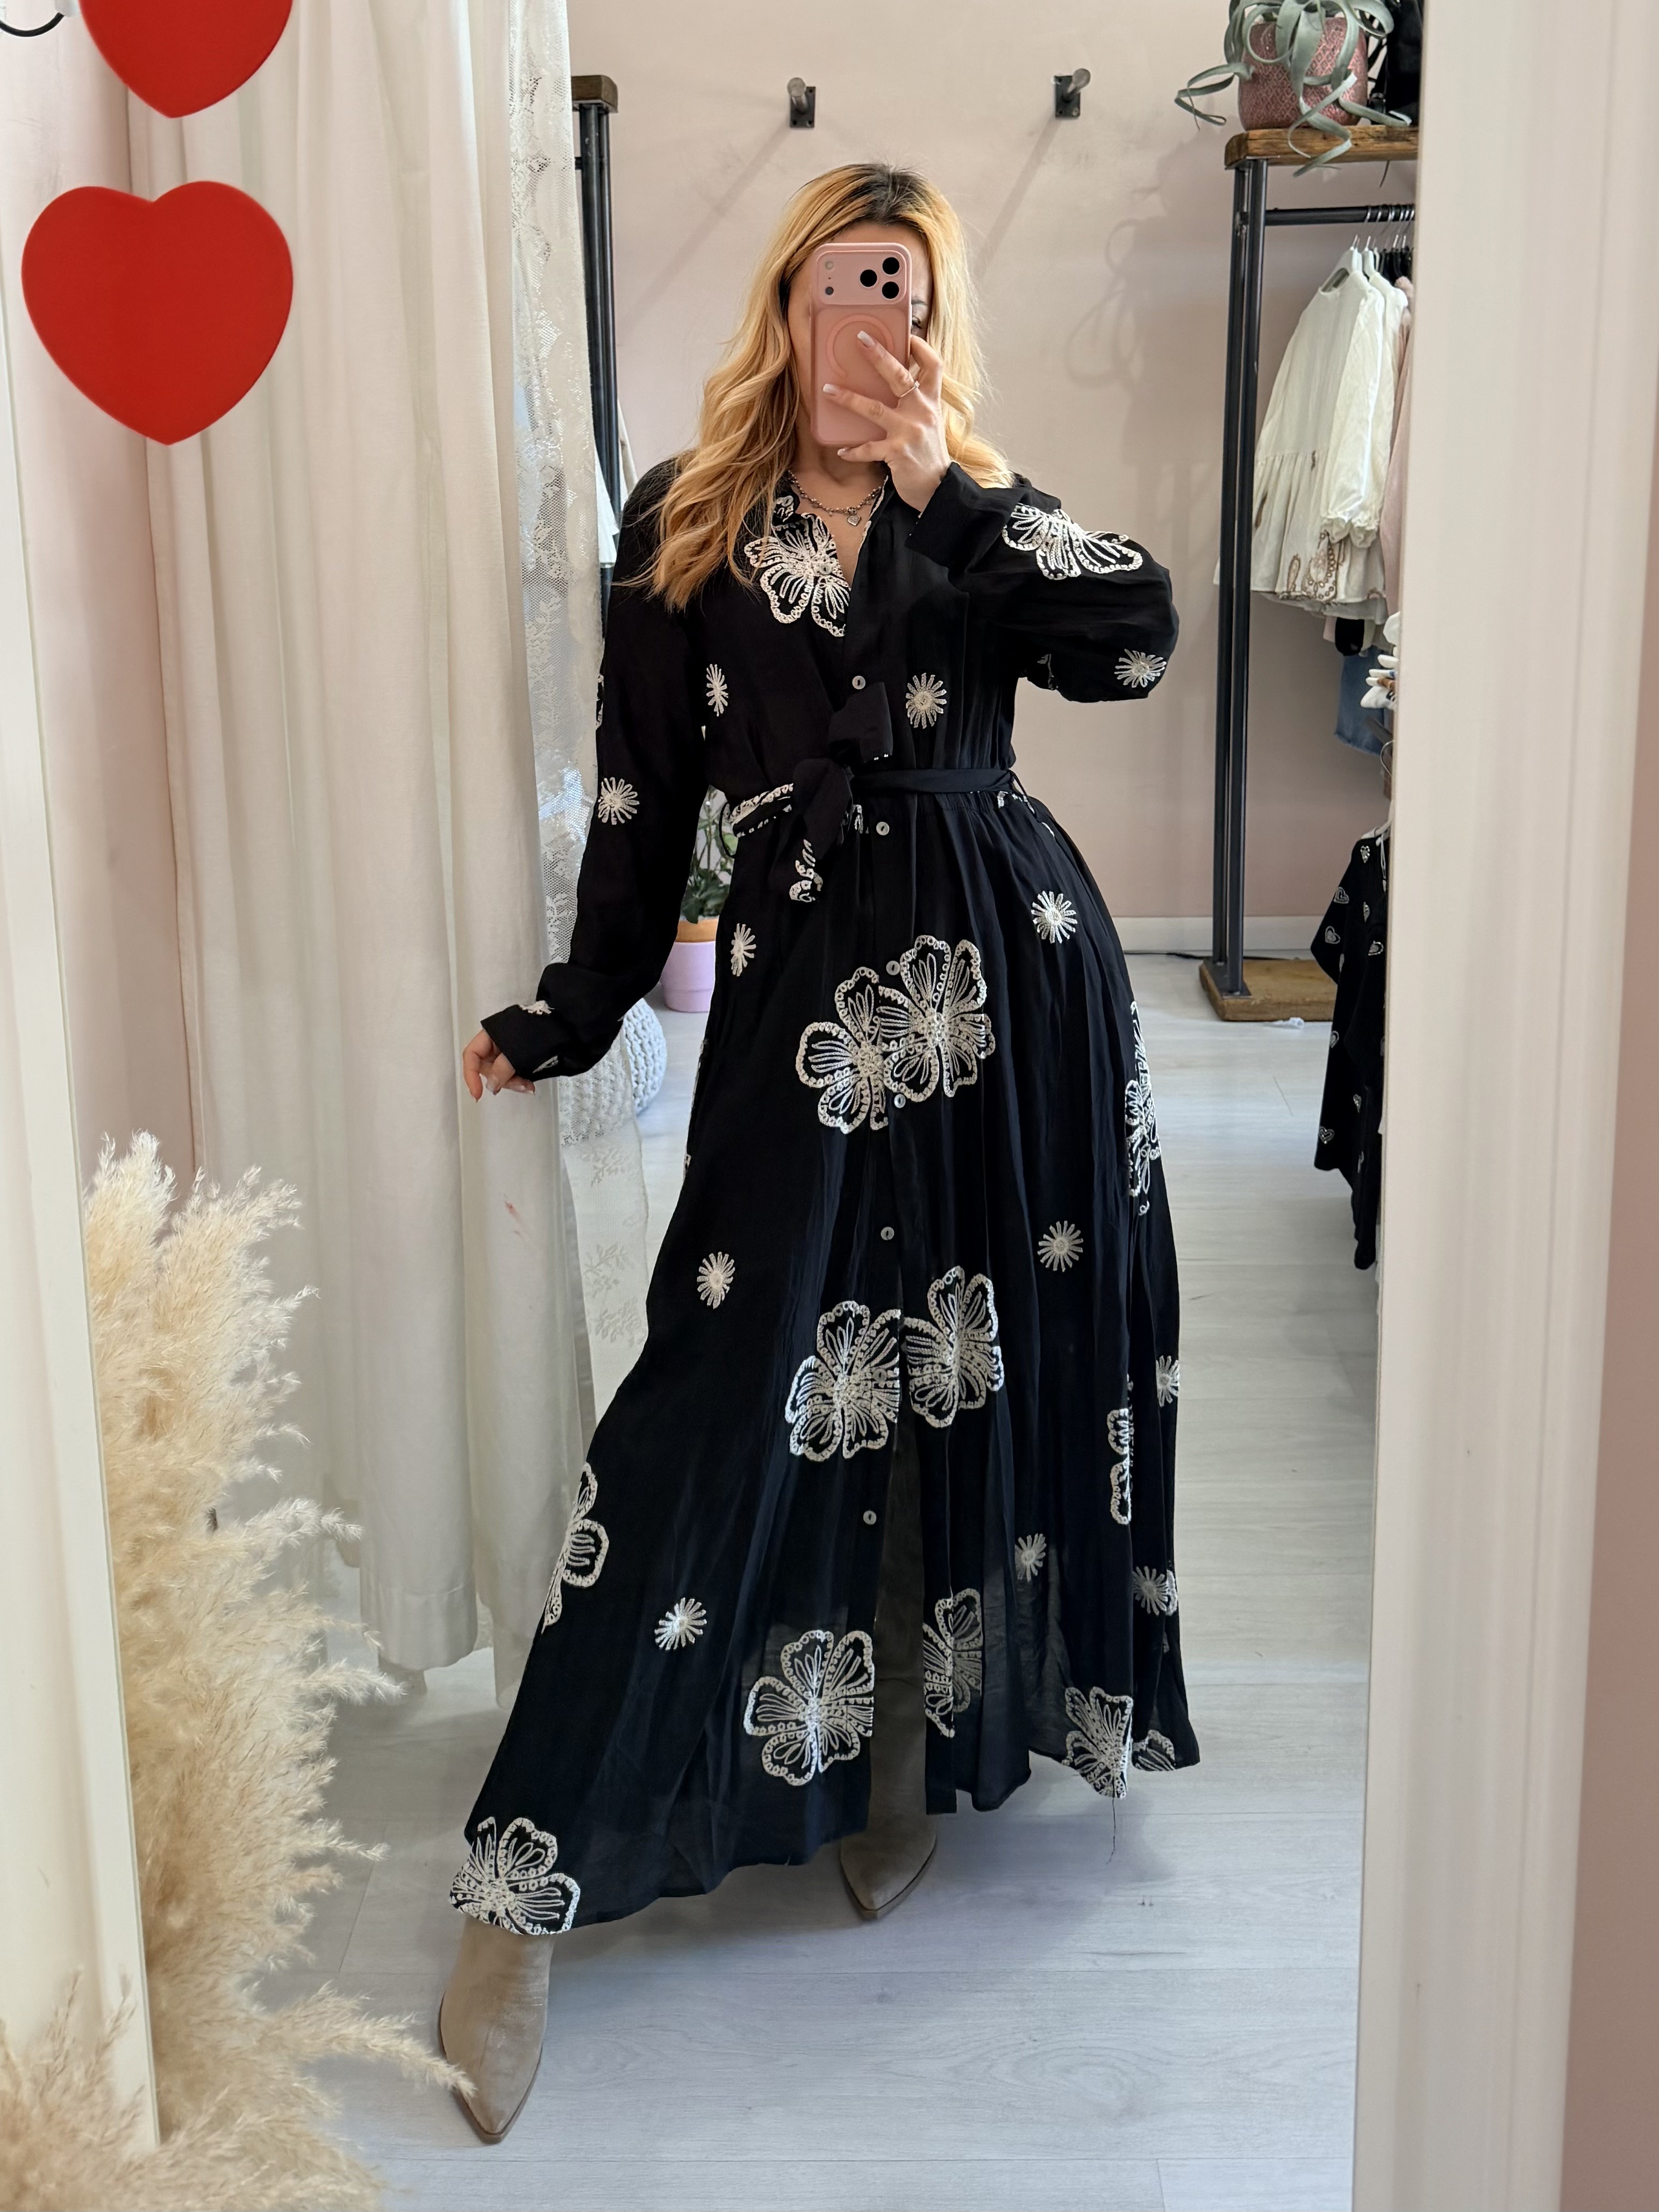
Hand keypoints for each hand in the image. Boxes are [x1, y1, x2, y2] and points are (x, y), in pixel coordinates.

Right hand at [462, 1028, 532, 1099]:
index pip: (471, 1056)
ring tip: (528, 1087)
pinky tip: (530, 1085)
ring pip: (500, 1073)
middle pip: (487, 1068)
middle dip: (501, 1080)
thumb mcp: (517, 1052)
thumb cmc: (539, 1032)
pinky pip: (512, 1073)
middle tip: (519, 1086)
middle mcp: (495, 1043)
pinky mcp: (518, 1058)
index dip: (471, 1075)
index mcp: (489, 1035)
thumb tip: (491, 1086)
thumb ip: (501, 1070)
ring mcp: (507, 1051)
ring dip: (513, 1082)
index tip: (478, 1095)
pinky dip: (519, 1080)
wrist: (566, 1026)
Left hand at [824, 329, 949, 512]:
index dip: (921, 348)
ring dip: (849, 398)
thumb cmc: (928, 454)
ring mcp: (909, 431)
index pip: (933, 366)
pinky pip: (868, 448)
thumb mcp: (929, 423)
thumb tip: (893, 387)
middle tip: (861, 339)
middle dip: (879, 356)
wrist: (938, 489)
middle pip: (900, 376)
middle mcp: (922, 412)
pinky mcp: (897, 453)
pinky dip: (854, 450)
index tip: (907, 336)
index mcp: (931, 402)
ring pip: (875, 408)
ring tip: (829, 390)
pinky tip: (842, 450)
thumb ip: (916, 404)